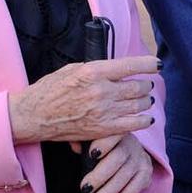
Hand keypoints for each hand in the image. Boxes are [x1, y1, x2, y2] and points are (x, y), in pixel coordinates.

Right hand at [8, 55, 158, 144]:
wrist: (35, 115)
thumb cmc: (50, 89)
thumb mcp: (72, 69)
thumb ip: (96, 69)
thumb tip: (117, 69)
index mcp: (93, 72)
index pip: (130, 65)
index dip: (148, 64)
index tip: (156, 64)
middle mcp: (101, 91)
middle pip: (138, 86)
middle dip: (146, 84)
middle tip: (146, 84)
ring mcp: (103, 111)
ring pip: (138, 105)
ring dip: (145, 101)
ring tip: (145, 99)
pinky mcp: (103, 129)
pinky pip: (133, 124)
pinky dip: (143, 120)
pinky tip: (146, 118)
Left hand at [77, 133, 155, 192]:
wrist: (130, 150)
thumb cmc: (105, 146)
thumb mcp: (93, 139)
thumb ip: (82, 141)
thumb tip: (74, 145)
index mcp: (116, 132)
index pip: (112, 134)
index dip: (103, 143)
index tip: (91, 153)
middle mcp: (131, 144)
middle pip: (117, 159)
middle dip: (100, 175)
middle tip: (85, 188)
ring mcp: (140, 159)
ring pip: (125, 177)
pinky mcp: (146, 174)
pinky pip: (134, 190)